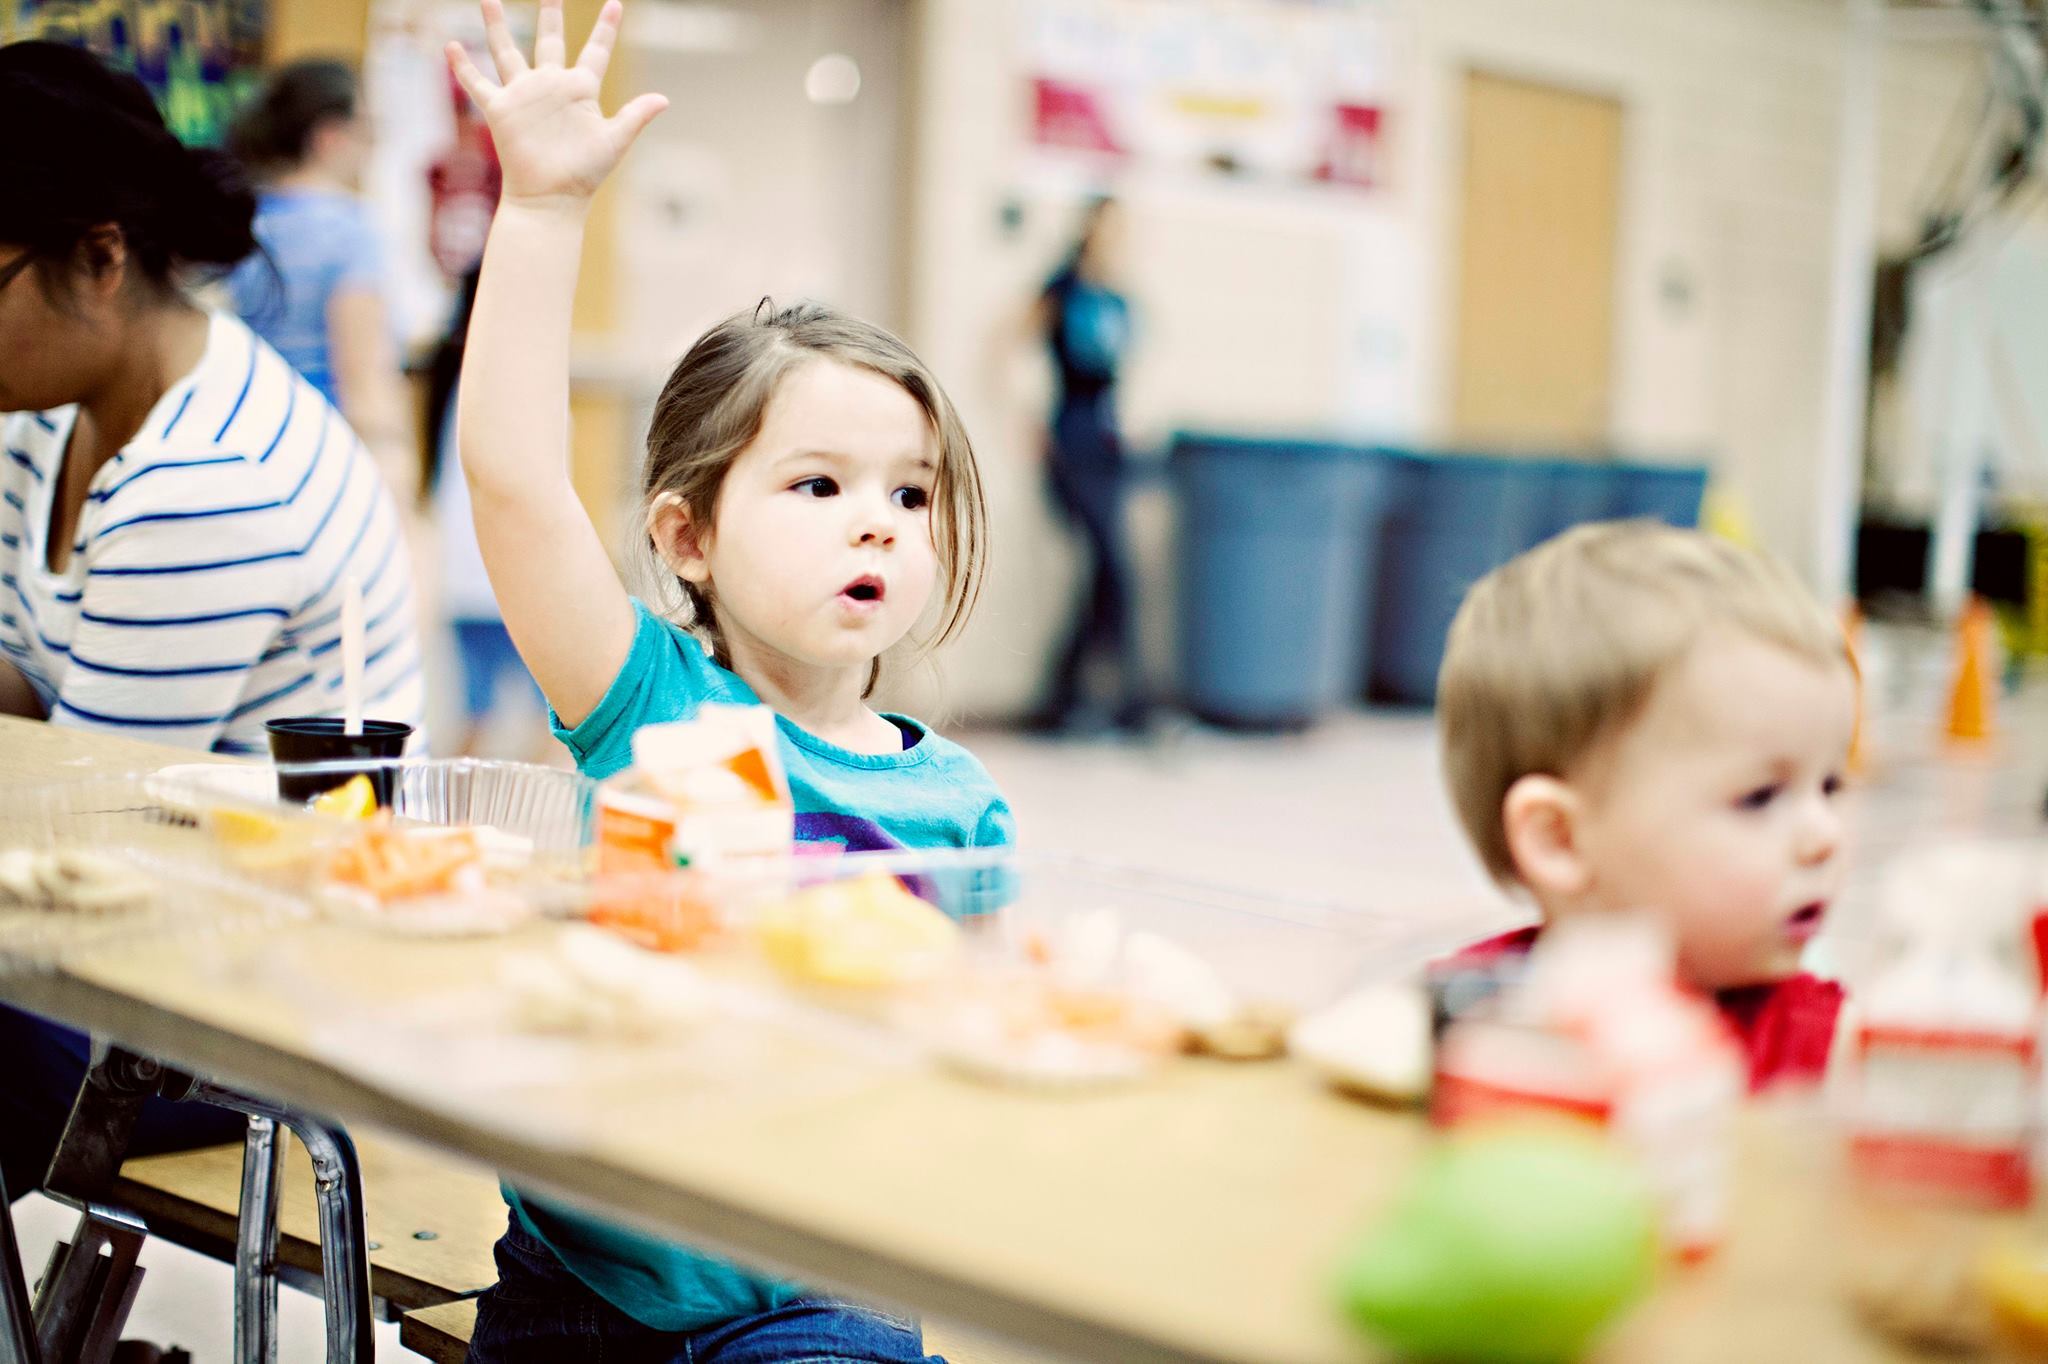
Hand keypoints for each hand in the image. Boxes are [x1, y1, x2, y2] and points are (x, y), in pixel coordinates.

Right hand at [447, 0, 666, 209]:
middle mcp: (551, 86)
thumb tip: (664, 99)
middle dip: (551, 15)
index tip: (615, 4)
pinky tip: (450, 46)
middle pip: (550, 40)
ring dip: (497, 26)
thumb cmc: (584, 174)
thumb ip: (635, 116)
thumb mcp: (614, 141)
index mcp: (581, 90)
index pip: (595, 51)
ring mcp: (524, 95)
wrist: (550, 198)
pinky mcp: (500, 110)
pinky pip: (477, 83)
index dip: (605, 29)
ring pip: (506, 51)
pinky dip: (463, 66)